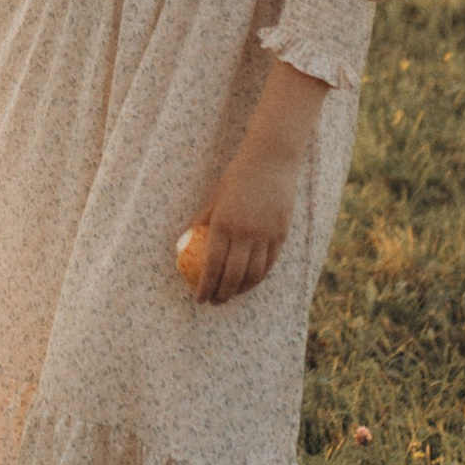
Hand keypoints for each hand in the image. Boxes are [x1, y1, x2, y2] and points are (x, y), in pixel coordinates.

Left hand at [178, 143, 305, 304]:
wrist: (271, 161)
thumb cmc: (237, 176)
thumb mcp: (215, 196)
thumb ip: (202, 219)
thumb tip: (183, 241)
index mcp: (224, 223)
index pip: (212, 265)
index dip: (205, 287)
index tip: (198, 299)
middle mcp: (245, 232)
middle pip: (233, 275)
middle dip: (221, 294)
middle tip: (214, 302)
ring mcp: (265, 235)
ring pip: (253, 274)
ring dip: (240, 290)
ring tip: (230, 296)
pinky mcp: (281, 234)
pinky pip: (269, 264)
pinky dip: (258, 278)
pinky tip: (249, 283)